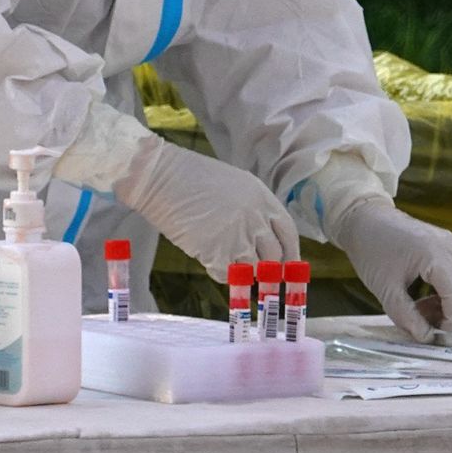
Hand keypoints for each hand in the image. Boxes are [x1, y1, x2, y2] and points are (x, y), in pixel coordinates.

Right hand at [114, 135, 298, 280]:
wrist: (161, 178)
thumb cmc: (192, 177)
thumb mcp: (235, 184)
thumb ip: (253, 208)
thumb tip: (260, 235)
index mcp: (263, 199)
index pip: (288, 233)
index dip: (290, 253)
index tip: (288, 266)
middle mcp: (256, 219)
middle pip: (273, 256)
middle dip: (267, 268)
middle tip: (256, 274)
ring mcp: (238, 238)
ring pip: (252, 269)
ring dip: (243, 272)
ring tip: (227, 263)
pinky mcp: (217, 253)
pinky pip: (227, 275)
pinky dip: (220, 273)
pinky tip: (209, 260)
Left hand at [332, 197, 451, 341]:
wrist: (365, 219)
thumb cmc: (371, 252)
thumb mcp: (385, 290)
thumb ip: (407, 317)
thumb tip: (426, 337)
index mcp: (436, 256)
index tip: (439, 341)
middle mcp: (451, 248)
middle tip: (432, 331)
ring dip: (451, 305)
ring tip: (424, 315)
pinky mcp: (448, 243)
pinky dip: (449, 291)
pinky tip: (428, 301)